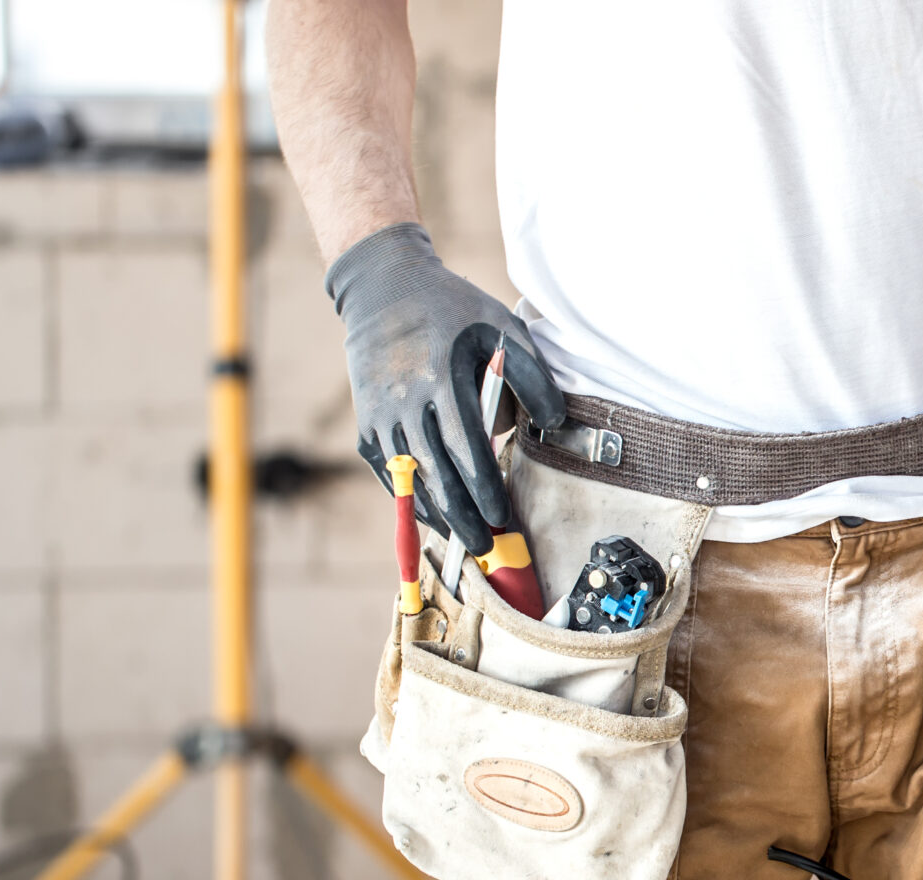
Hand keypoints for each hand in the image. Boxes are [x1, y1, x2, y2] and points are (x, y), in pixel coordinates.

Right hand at [326, 223, 565, 555]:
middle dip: (461, 517)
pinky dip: (409, 498)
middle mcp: (405, 404)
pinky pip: (388, 472)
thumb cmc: (451, 309)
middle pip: (435, 475)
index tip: (501, 516)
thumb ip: (532, 376)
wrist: (382, 290)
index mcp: (441, 381)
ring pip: (409, 480)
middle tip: (485, 547)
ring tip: (463, 540)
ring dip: (436, 514)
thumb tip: (555, 423)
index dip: (483, 489)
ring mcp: (381, 417)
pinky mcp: (366, 425)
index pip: (465, 450)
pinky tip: (432, 515)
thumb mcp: (501, 327)